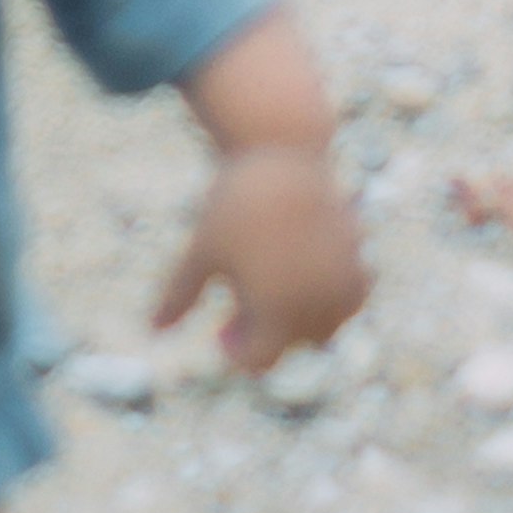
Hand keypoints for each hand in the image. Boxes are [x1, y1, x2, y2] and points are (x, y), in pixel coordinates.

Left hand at [154, 142, 365, 372]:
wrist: (282, 151)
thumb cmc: (235, 203)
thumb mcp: (201, 250)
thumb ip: (180, 295)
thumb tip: (153, 329)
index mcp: (276, 314)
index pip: (258, 361)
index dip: (235, 349)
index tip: (221, 327)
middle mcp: (316, 308)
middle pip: (291, 345)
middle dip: (266, 332)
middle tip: (241, 301)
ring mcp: (342, 285)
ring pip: (325, 327)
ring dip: (301, 319)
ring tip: (274, 286)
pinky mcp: (358, 259)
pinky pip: (350, 297)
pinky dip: (333, 296)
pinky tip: (307, 271)